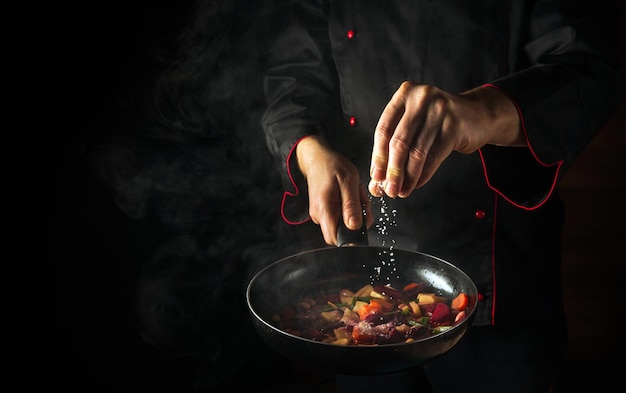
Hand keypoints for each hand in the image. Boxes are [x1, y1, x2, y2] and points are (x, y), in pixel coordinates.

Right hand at [296, 135, 373, 244]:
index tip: (361, 221)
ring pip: (343, 223)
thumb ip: (352, 205)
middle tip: (360, 200)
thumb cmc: (332, 166)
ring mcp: (320, 214)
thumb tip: (355, 227)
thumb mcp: (348, 182)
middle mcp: (319, 215)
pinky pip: (340, 215)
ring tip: (354, 192)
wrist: (317, 157)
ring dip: (355, 211)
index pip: (335, 239)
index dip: (351, 237)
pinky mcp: (324, 210)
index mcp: (325, 209)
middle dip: (357, 220)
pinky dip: (350, 206)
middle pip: (343, 232)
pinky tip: (350, 193)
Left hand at [368, 82, 522, 197]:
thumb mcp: (414, 121)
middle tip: (389, 190)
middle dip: (392, 170)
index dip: (378, 156)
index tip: (375, 177)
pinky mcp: (455, 126)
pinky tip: (416, 184)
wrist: (477, 114)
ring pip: (417, 152)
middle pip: (399, 141)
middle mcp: (421, 98)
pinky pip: (434, 156)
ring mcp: (439, 110)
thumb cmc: (438, 121)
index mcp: (405, 94)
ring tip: (402, 191)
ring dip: (407, 177)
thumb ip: (395, 142)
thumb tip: (378, 177)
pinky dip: (423, 174)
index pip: (384, 129)